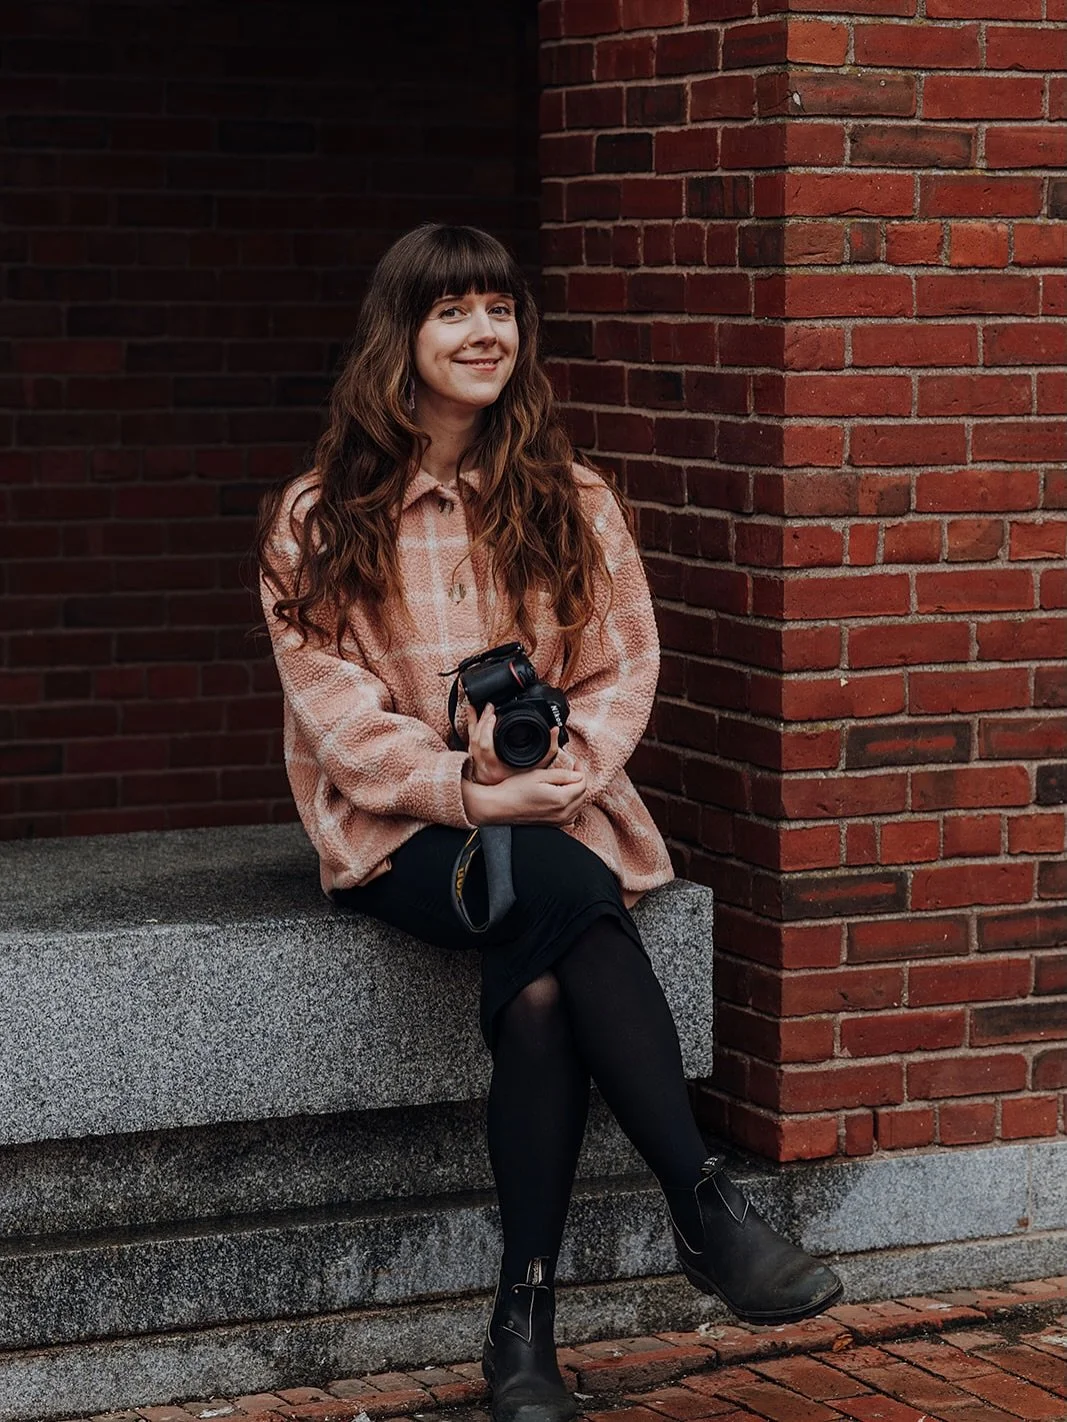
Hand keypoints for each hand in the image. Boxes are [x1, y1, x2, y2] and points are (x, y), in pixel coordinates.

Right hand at [461, 764, 587, 826]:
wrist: (500, 807)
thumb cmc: (514, 790)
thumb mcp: (539, 775)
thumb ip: (562, 775)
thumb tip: (577, 774)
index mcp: (561, 799)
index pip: (582, 783)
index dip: (581, 770)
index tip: (575, 763)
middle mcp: (562, 813)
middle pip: (583, 795)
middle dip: (580, 781)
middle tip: (572, 769)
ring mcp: (558, 821)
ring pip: (578, 806)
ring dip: (577, 793)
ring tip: (567, 782)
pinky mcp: (553, 826)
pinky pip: (571, 816)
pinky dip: (572, 806)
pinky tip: (563, 799)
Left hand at [464, 701, 559, 786]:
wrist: (514, 797)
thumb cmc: (526, 784)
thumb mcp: (541, 767)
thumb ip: (550, 748)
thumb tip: (554, 729)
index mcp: (498, 768)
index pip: (485, 747)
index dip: (486, 729)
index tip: (494, 714)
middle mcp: (485, 768)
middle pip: (475, 741)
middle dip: (481, 720)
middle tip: (489, 707)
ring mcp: (479, 766)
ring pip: (471, 741)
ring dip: (475, 722)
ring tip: (482, 708)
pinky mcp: (476, 762)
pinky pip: (469, 742)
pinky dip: (471, 727)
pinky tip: (472, 714)